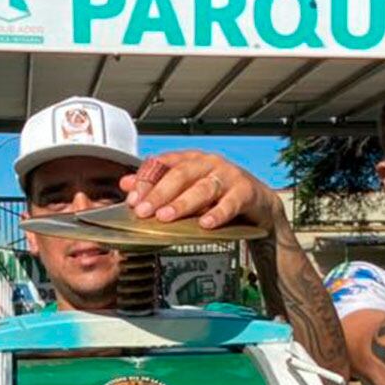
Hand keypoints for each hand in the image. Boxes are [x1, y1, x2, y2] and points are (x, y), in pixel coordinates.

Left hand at [120, 151, 287, 234]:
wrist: (258, 204)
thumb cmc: (219, 195)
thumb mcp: (186, 190)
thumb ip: (157, 186)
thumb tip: (126, 185)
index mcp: (190, 159)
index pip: (163, 164)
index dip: (146, 180)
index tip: (132, 199)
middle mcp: (208, 163)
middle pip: (180, 175)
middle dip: (159, 194)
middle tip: (143, 212)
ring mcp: (229, 175)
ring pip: (202, 188)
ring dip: (183, 203)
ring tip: (166, 217)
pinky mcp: (246, 191)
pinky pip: (230, 203)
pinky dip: (217, 214)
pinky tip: (206, 224)